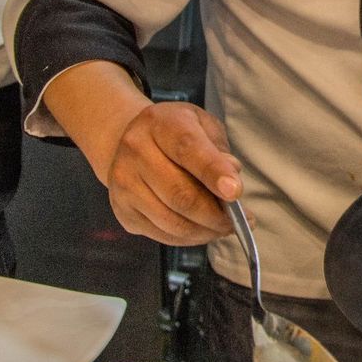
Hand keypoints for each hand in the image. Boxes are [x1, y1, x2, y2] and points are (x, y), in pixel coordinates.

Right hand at [105, 101, 242, 246]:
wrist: (129, 141)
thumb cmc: (175, 133)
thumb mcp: (202, 126)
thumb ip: (218, 149)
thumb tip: (231, 179)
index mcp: (159, 122)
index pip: (188, 149)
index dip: (213, 172)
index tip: (235, 193)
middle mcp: (135, 151)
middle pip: (180, 194)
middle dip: (215, 214)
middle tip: (238, 221)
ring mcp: (124, 183)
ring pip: (172, 221)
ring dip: (205, 231)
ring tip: (224, 228)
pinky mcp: (123, 211)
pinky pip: (162, 235)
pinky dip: (189, 239)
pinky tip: (203, 231)